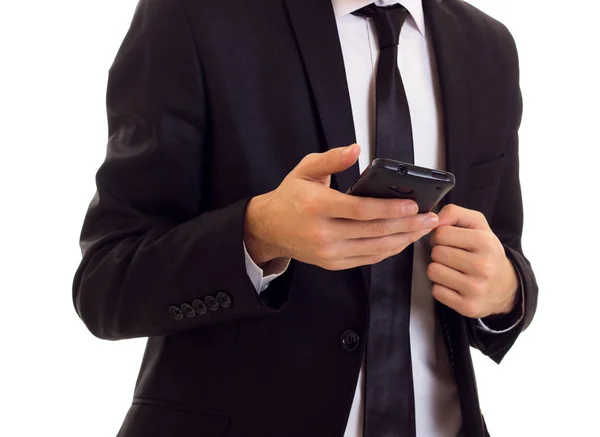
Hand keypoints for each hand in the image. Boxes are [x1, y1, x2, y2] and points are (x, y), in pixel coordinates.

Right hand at [244, 144, 438, 270]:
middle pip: (373, 231)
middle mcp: (323, 233)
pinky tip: (403, 241)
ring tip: (423, 230)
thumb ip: (331, 159)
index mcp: (317, 207)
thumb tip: (355, 149)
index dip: (389, 209)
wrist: (269, 229)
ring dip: (403, 240)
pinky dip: (388, 251)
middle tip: (430, 218)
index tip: (413, 205)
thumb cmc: (290, 197)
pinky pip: (367, 260)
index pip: (360, 210)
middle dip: (407, 225)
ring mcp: (329, 252)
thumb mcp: (305, 170)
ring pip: (374, 249)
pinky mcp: (333, 263)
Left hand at [426, 204, 518, 317]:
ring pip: (433, 271)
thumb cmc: (486, 252)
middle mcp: (483, 266)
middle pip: (436, 253)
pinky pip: (436, 291)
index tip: (450, 242)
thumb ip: (454, 213)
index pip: (441, 233)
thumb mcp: (477, 225)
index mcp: (485, 242)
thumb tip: (434, 219)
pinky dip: (441, 287)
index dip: (440, 236)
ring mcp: (475, 288)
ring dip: (438, 270)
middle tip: (452, 257)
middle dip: (439, 253)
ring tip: (452, 270)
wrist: (507, 287)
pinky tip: (454, 284)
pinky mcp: (468, 306)